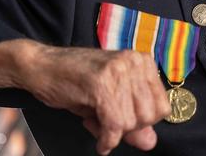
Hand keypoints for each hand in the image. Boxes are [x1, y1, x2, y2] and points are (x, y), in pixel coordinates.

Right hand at [0, 39, 170, 154]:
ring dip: (114, 133)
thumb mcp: (111, 101)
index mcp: (143, 63)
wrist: (42, 66)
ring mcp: (119, 69)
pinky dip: (107, 140)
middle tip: (108, 124)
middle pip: (151, 115)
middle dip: (130, 128)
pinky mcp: (101, 82)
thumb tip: (150, 143)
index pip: (163, 105)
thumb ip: (134, 122)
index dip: (144, 123)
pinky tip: (100, 141)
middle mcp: (135, 62)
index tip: (124, 122)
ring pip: (132, 121)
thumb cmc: (76, 82)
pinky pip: (115, 123)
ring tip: (97, 123)